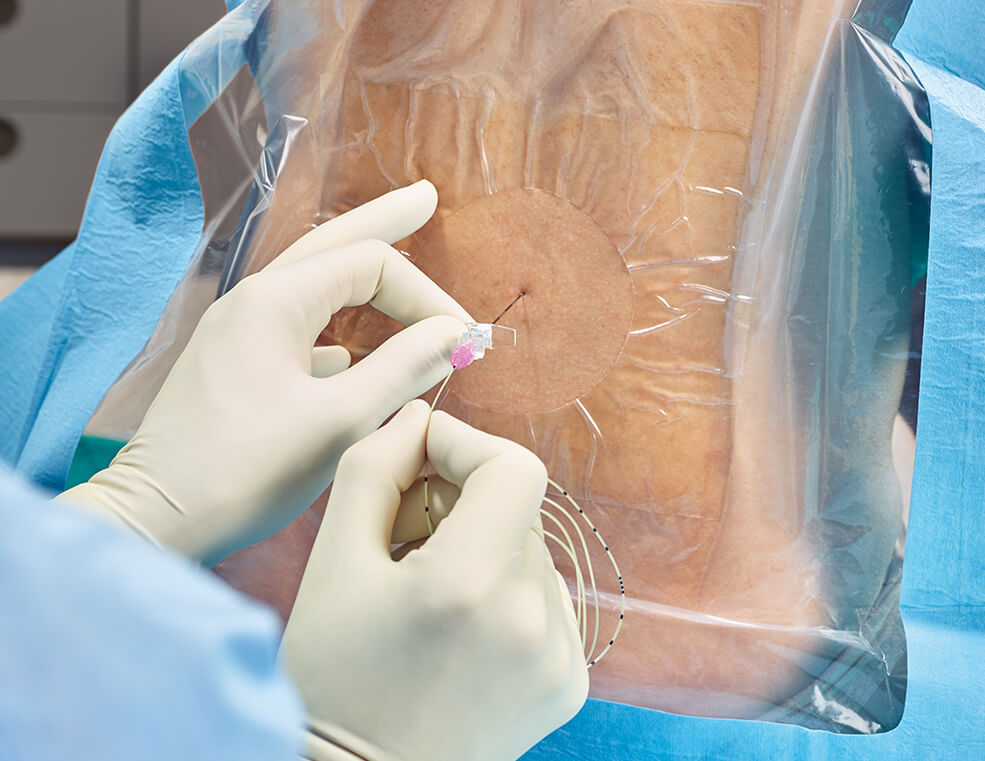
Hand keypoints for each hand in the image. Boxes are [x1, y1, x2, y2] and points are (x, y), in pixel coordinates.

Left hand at [60, 181, 470, 565]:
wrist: (155, 520)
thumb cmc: (246, 472)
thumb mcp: (341, 422)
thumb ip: (403, 369)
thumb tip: (455, 333)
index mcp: (274, 301)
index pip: (371, 265)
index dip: (425, 295)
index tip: (461, 341)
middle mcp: (252, 302)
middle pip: (331, 244)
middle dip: (383, 222)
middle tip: (427, 198)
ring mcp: (239, 334)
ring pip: (314, 286)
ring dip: (360, 273)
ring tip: (397, 248)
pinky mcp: (236, 367)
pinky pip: (299, 328)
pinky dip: (338, 325)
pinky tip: (353, 347)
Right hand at [283, 401, 587, 760]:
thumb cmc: (333, 679)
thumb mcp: (333, 564)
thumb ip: (374, 470)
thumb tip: (419, 418)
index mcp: (468, 587)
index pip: (513, 467)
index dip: (465, 445)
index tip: (420, 457)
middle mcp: (531, 623)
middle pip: (515, 510)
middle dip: (460, 502)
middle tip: (402, 535)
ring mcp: (559, 658)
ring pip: (528, 552)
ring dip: (481, 547)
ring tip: (425, 590)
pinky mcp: (570, 683)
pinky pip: (544, 599)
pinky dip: (505, 591)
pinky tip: (458, 628)